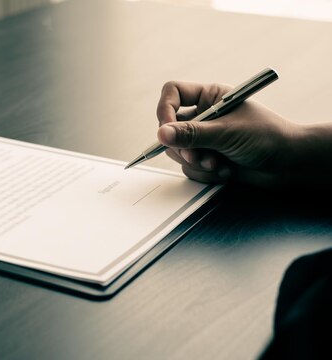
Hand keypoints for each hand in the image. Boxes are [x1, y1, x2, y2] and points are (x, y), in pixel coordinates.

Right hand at [155, 81, 321, 187]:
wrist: (288, 165)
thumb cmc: (268, 138)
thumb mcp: (227, 133)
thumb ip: (192, 134)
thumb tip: (162, 134)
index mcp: (210, 97)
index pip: (173, 94)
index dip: (165, 110)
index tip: (167, 131)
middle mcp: (204, 115)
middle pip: (170, 127)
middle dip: (183, 147)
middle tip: (196, 156)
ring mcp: (204, 137)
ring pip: (177, 151)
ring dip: (196, 162)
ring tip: (218, 164)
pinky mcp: (206, 157)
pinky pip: (189, 167)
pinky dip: (205, 173)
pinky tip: (225, 170)